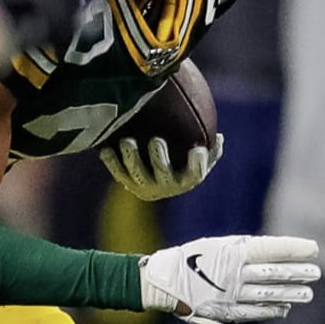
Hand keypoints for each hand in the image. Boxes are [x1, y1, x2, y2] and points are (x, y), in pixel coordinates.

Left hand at [99, 134, 223, 201]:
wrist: (159, 181)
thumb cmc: (185, 164)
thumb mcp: (202, 158)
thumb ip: (211, 149)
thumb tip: (220, 136)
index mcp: (187, 179)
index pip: (196, 174)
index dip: (198, 164)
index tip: (197, 150)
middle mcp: (167, 187)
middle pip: (163, 174)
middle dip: (159, 158)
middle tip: (156, 140)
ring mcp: (146, 186)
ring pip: (137, 175)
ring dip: (132, 158)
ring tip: (127, 141)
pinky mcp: (128, 184)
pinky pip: (118, 173)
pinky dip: (111, 162)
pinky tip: (105, 148)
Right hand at [139, 235, 319, 323]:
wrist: (162, 280)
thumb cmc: (188, 259)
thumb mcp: (214, 247)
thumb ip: (241, 250)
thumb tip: (261, 250)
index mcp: (232, 252)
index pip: (271, 249)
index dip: (293, 249)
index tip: (313, 248)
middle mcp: (235, 273)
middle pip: (273, 272)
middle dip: (297, 272)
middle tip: (316, 273)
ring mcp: (231, 293)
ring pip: (268, 292)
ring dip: (290, 293)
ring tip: (308, 293)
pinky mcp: (225, 309)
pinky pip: (254, 311)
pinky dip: (271, 309)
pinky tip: (284, 308)